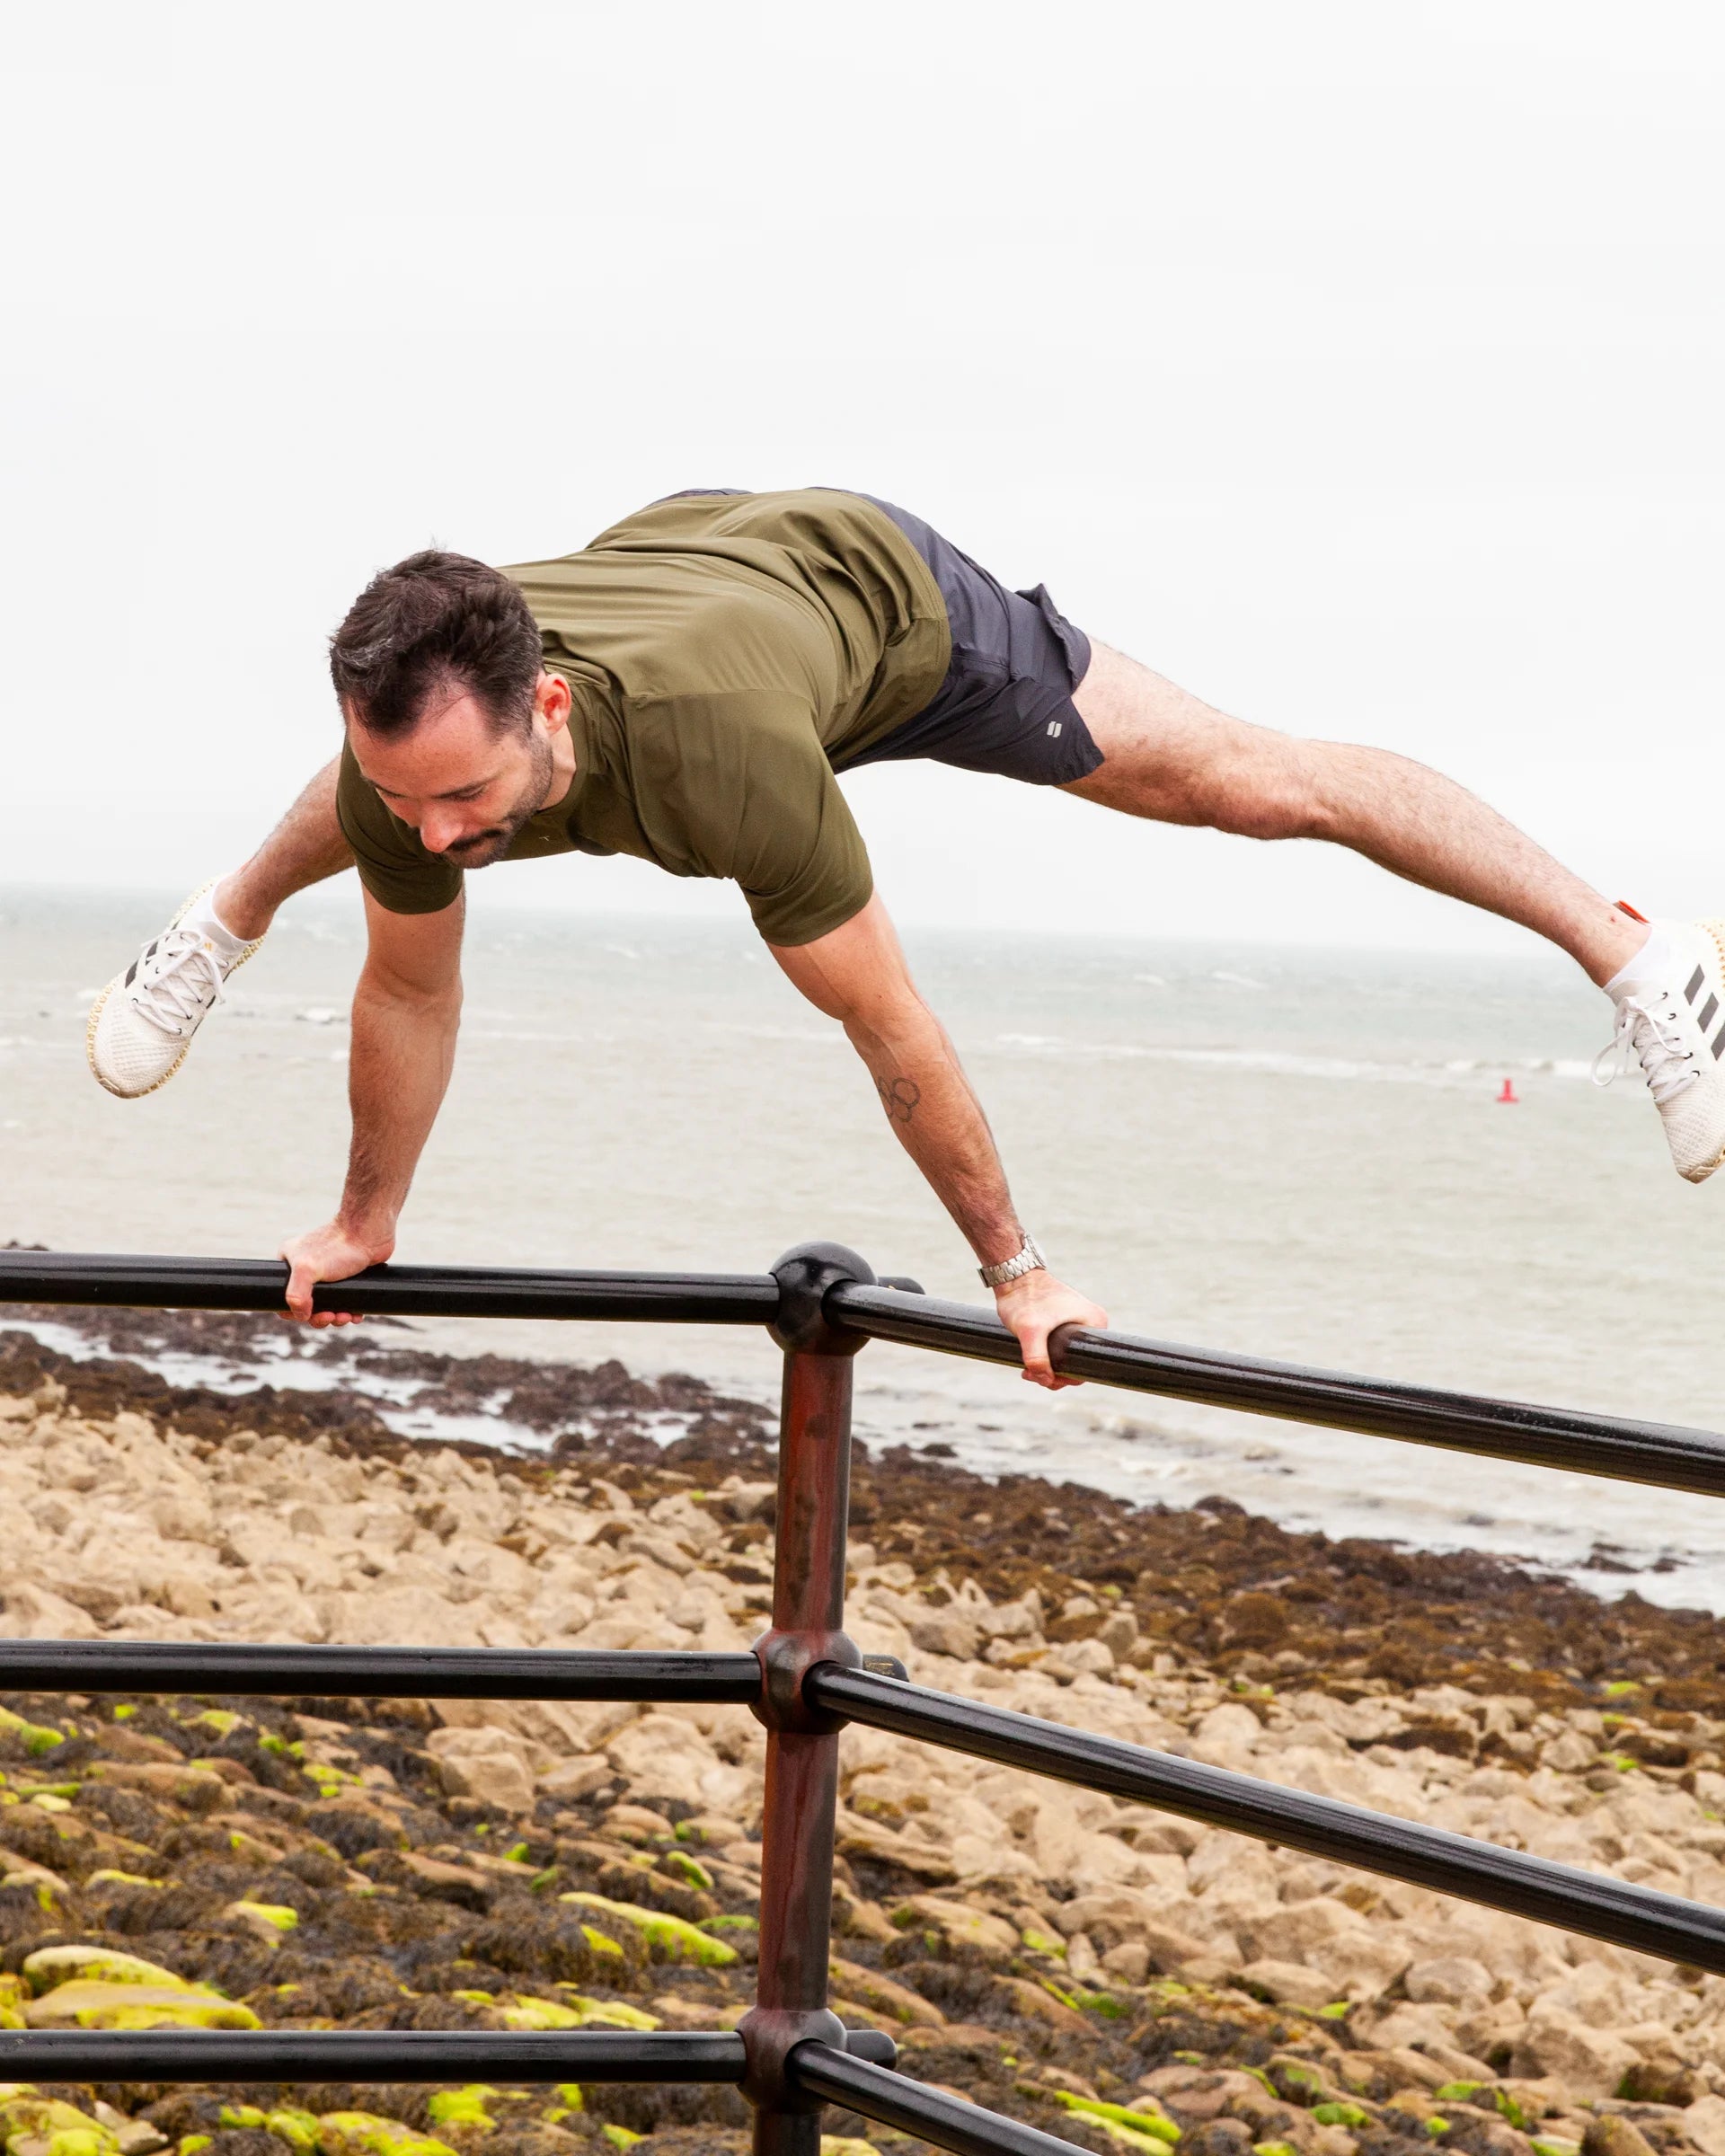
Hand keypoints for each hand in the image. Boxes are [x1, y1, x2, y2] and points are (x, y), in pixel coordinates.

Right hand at [279, 1218, 394, 1326]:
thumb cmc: (338, 1246)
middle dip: (320, 1317)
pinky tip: (355, 1315)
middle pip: (307, 1305)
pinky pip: (345, 1301)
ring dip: (335, 1317)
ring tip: (346, 1316)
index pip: (284, 1296)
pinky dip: (349, 1312)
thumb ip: (296, 1295)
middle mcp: (307, 1267)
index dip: (295, 1313)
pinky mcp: (348, 1277)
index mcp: (290, 1263)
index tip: (309, 1316)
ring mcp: (329, 1273)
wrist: (370, 1232)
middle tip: (331, 1317)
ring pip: (327, 1305)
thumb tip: (301, 1316)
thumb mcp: (306, 1270)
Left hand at [995, 1270, 1107, 1389]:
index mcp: (1095, 1323)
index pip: (1088, 1364)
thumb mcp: (1030, 1329)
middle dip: (1054, 1374)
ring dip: (1047, 1369)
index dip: (1067, 1377)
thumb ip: (1037, 1358)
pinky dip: (1045, 1360)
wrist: (1013, 1277)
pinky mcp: (1064, 1325)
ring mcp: (1077, 1324)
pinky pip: (1059, 1350)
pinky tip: (1029, 1365)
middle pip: (1077, 1364)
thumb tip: (1045, 1380)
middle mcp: (1091, 1324)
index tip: (1046, 1377)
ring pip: (1066, 1359)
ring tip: (1028, 1370)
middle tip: (1032, 1374)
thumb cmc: (1026, 1297)